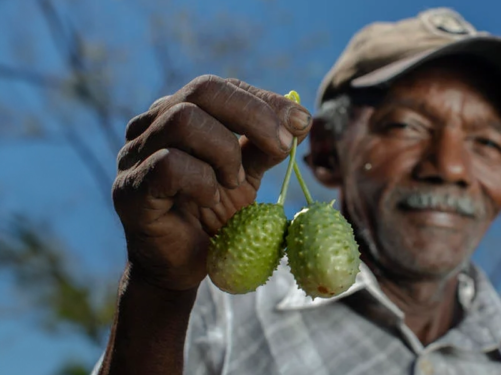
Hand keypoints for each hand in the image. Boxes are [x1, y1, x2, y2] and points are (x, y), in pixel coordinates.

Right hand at [112, 75, 311, 291]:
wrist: (183, 266)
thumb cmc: (213, 214)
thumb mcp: (247, 174)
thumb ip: (266, 146)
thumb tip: (302, 119)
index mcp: (178, 113)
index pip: (221, 87)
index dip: (265, 100)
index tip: (301, 121)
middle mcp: (150, 125)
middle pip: (203, 90)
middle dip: (254, 116)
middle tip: (283, 146)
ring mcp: (134, 155)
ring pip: (183, 121)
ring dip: (224, 151)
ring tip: (235, 181)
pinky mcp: (129, 190)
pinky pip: (167, 164)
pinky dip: (202, 180)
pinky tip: (211, 199)